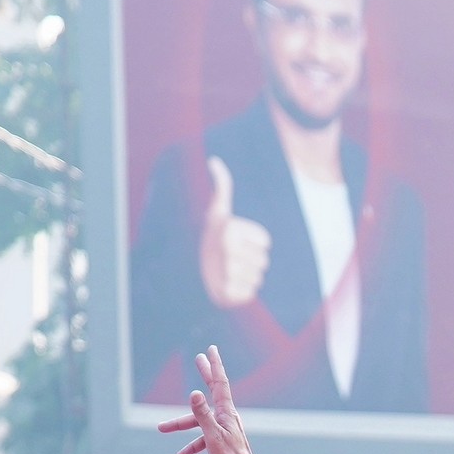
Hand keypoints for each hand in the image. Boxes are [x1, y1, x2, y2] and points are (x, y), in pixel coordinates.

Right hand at [161, 347, 267, 453]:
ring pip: (199, 421)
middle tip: (198, 358)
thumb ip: (202, 414)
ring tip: (161, 428)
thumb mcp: (212, 435)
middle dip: (205, 375)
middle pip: (212, 391)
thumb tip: (194, 393)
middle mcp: (225, 416)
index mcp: (225, 412)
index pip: (219, 382)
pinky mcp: (220, 441)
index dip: (214, 365)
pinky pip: (202, 439)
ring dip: (180, 424)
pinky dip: (192, 445)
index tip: (211, 349)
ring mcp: (223, 428)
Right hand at [197, 157, 272, 309]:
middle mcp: (228, 249)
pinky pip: (251, 294)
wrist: (187, 270)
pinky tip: (229, 285)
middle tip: (232, 258)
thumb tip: (214, 160)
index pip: (266, 241)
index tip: (236, 241)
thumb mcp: (217, 211)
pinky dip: (242, 293)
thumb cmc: (211, 238)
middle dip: (252, 260)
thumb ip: (222, 186)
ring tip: (230, 271)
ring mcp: (227, 271)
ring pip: (259, 278)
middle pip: (264, 260)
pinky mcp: (228, 293)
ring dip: (248, 277)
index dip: (254, 243)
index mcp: (231, 228)